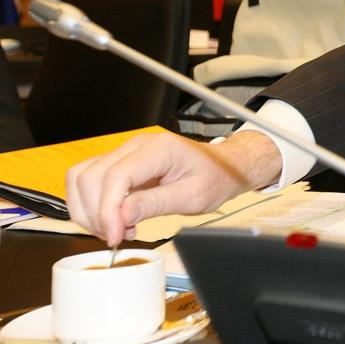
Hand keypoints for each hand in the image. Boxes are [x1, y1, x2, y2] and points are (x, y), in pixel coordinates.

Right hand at [65, 130, 282, 245]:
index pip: (116, 176)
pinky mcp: (121, 164)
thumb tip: (121, 216)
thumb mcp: (192, 197)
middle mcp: (137, 146)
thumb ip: (154, 204)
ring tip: (117, 229)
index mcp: (159, 149)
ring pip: (83, 178)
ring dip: (89, 210)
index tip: (114, 235)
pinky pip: (91, 181)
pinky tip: (116, 220)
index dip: (107, 210)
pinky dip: (93, 204)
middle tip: (117, 236)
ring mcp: (126, 153)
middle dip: (95, 213)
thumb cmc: (214, 177)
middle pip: (91, 176)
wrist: (223, 167)